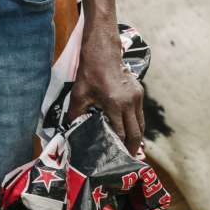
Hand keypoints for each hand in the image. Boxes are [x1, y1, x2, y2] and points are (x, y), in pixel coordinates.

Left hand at [69, 24, 144, 154]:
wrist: (103, 51)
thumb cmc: (89, 72)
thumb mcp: (79, 94)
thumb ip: (76, 114)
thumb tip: (70, 130)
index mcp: (116, 104)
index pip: (122, 133)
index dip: (120, 147)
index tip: (117, 158)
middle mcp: (130, 102)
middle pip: (136, 133)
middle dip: (132, 147)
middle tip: (128, 159)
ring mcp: (137, 96)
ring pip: (140, 123)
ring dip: (136, 136)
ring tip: (130, 148)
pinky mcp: (139, 92)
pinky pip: (140, 113)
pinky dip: (136, 124)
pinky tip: (129, 130)